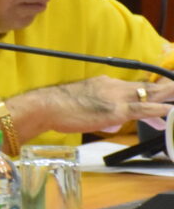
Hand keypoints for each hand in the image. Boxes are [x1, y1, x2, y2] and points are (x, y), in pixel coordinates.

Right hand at [17, 76, 173, 134]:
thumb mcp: (83, 107)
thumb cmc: (57, 108)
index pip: (132, 87)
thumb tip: (113, 125)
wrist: (46, 106)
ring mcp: (115, 98)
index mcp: (104, 83)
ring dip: (166, 96)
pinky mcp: (115, 110)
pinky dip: (157, 110)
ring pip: (148, 95)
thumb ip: (101, 114)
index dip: (148, 91)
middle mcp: (112, 87)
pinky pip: (141, 109)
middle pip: (145, 88)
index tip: (159, 96)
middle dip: (164, 90)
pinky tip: (168, 111)